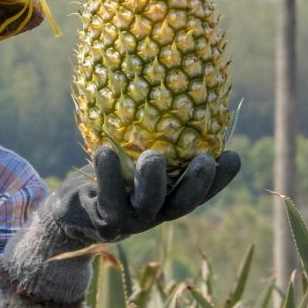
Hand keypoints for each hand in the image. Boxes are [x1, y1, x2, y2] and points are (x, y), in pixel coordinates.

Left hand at [52, 145, 241, 245]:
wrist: (73, 211)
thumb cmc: (112, 173)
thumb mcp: (136, 156)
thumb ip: (159, 138)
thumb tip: (177, 87)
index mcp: (169, 197)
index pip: (202, 191)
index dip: (221, 178)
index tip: (233, 155)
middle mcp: (155, 212)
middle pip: (182, 204)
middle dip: (196, 183)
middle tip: (205, 160)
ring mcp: (129, 220)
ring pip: (147, 204)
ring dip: (152, 180)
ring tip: (153, 156)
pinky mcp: (102, 219)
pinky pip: (107, 197)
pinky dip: (107, 173)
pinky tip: (105, 150)